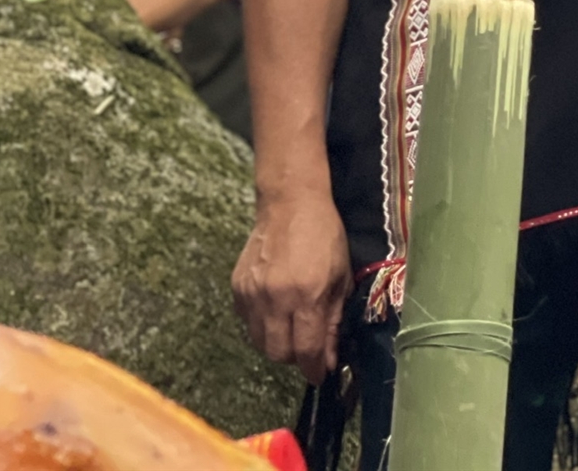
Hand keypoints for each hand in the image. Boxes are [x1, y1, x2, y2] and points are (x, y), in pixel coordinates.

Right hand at [233, 189, 351, 383]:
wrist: (290, 201)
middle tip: (308, 344)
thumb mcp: (340, 276)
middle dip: (296, 357)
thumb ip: (334, 320)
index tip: (320, 374)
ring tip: (292, 324)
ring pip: (260, 343)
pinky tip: (275, 307)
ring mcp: (252, 293)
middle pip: (279, 354)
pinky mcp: (237, 287)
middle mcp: (275, 298)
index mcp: (306, 294)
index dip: (315, 369)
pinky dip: (262, 324)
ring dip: (278, 343)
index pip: (307, 350)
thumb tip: (330, 360)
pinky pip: (248, 323)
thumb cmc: (324, 235)